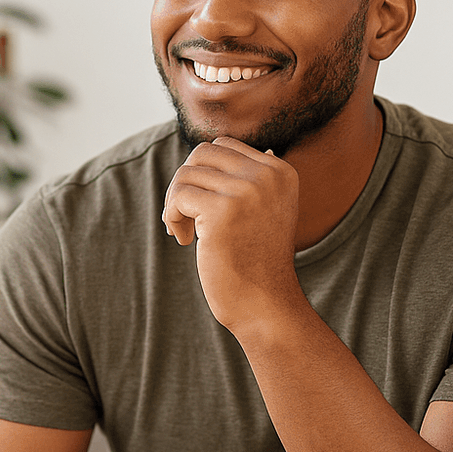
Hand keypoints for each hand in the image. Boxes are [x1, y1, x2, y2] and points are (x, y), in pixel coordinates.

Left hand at [161, 137, 302, 331]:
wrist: (265, 305)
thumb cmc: (256, 261)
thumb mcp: (263, 210)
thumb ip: (248, 177)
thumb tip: (218, 147)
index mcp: (280, 171)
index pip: (224, 147)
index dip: (204, 175)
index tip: (204, 208)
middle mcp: (267, 176)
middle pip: (202, 154)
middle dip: (186, 183)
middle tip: (186, 217)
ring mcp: (246, 191)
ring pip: (186, 174)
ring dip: (175, 203)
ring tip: (185, 232)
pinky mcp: (222, 211)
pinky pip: (179, 195)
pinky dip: (172, 216)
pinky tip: (184, 240)